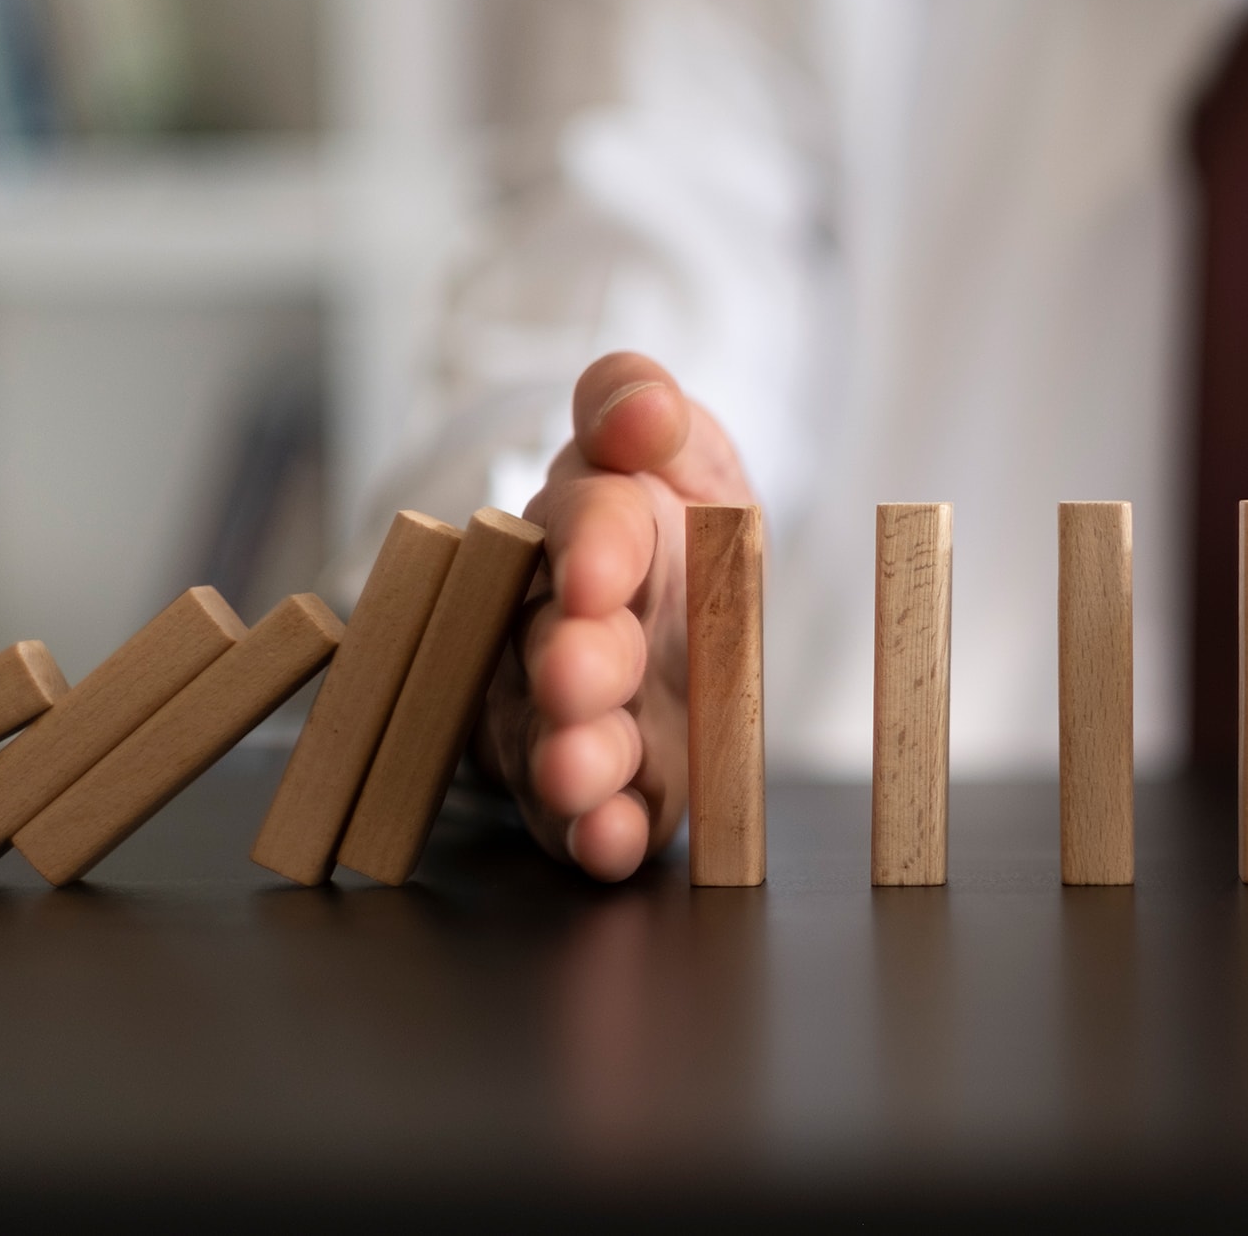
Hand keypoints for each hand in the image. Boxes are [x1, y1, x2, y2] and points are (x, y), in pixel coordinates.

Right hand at [477, 353, 753, 880]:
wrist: (695, 614)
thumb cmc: (679, 526)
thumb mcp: (683, 453)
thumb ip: (645, 411)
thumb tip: (640, 404)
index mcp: (592, 528)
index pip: (587, 524)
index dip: (592, 544)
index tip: (601, 568)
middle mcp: (561, 622)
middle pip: (554, 640)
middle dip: (568, 662)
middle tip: (575, 676)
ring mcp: (570, 713)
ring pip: (553, 735)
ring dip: (570, 758)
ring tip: (582, 774)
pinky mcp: (599, 788)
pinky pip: (585, 817)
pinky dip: (596, 833)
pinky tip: (612, 844)